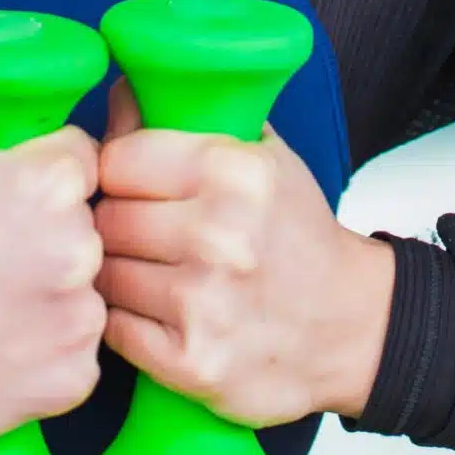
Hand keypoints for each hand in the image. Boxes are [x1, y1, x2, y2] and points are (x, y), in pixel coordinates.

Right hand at [0, 99, 107, 444]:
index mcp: (49, 182)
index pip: (79, 157)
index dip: (45, 170)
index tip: (16, 193)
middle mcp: (80, 247)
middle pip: (84, 225)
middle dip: (47, 234)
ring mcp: (80, 317)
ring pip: (82, 291)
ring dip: (49, 295)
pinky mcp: (73, 377)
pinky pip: (74, 353)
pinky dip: (44, 353)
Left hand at [94, 78, 394, 425]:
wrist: (350, 325)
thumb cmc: (298, 237)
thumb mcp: (264, 160)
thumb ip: (192, 121)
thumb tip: (122, 93)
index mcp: (238, 173)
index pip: (118, 159)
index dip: (116, 171)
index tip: (129, 184)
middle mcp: (221, 236)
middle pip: (106, 219)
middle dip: (114, 224)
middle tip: (139, 233)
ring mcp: (204, 302)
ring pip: (104, 275)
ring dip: (116, 274)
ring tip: (148, 272)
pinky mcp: (191, 361)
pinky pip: (113, 328)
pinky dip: (124, 320)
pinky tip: (153, 311)